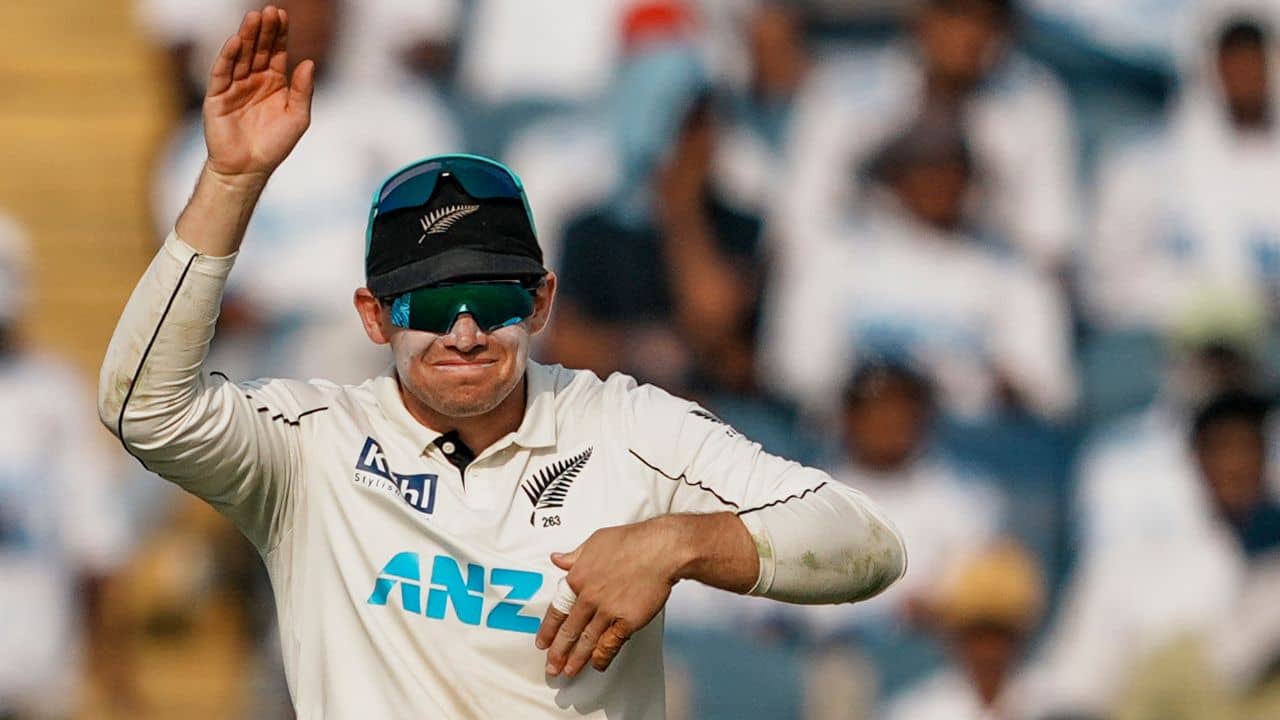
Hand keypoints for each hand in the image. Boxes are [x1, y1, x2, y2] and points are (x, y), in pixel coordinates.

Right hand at [203, 6, 314, 182]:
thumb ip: (303, 90)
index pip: (276, 52)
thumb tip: (309, 61)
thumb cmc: (275, 145)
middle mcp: (253, 80)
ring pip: (240, 56)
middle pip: (258, 49)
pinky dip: (228, 56)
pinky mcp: (217, 96)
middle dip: (263, 30)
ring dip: (246, 37)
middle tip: (269, 11)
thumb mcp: (297, 117)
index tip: (283, 15)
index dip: (279, 34)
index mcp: (274, 83)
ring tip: (253, 18)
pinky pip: (222, 72)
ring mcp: (234, 86)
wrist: (249, 169)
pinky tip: (235, 42)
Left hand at [535, 518, 689, 677]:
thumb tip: (558, 558)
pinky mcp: (627, 621)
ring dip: (576, 659)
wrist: (661, 549)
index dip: (548, 629)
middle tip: (552, 665)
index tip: (543, 642)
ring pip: (587, 641)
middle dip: (558, 652)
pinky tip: (597, 664)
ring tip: (569, 671)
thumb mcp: (595, 541)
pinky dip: (602, 656)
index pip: (557, 610)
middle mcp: (589, 597)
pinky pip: (611, 644)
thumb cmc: (632, 541)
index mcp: (578, 578)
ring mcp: (607, 611)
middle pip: (569, 631)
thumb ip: (574, 555)